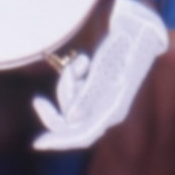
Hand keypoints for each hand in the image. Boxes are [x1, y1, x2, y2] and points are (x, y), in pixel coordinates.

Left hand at [33, 0, 169, 152]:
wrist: (137, 30)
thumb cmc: (122, 50)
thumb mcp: (103, 72)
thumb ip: (87, 97)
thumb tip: (70, 119)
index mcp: (112, 111)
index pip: (84, 136)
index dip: (60, 142)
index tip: (37, 143)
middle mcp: (107, 110)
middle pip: (72, 121)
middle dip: (57, 109)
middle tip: (37, 100)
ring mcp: (102, 99)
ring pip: (72, 103)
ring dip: (69, 83)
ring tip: (79, 63)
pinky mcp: (97, 88)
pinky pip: (77, 90)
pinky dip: (75, 76)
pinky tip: (85, 60)